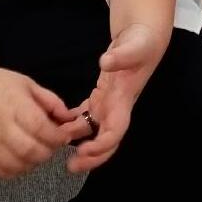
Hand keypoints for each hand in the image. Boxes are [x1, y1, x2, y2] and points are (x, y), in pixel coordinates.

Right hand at [0, 68, 76, 178]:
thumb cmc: (3, 85)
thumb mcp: (30, 85)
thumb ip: (51, 102)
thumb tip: (69, 119)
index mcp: (16, 105)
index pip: (39, 127)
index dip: (56, 136)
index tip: (64, 137)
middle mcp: (1, 126)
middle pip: (29, 150)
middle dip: (47, 152)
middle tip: (51, 146)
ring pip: (15, 164)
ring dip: (32, 163)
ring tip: (37, 153)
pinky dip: (14, 171)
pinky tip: (20, 161)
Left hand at [64, 23, 161, 173]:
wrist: (145, 35)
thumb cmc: (142, 43)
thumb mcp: (134, 46)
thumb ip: (121, 55)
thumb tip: (105, 62)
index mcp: (124, 100)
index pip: (116, 132)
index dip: (101, 146)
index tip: (83, 150)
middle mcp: (117, 106)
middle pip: (106, 140)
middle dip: (91, 157)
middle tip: (70, 166)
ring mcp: (109, 102)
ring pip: (94, 131)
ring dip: (79, 142)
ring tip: (57, 147)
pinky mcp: (102, 95)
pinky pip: (87, 115)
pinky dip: (74, 123)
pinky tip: (59, 124)